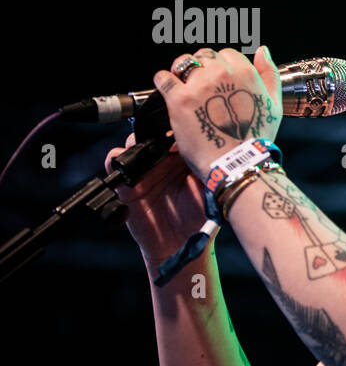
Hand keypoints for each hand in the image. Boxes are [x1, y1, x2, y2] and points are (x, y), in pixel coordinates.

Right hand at [104, 130, 209, 265]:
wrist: (181, 242)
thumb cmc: (200, 215)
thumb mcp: (209, 186)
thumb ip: (206, 164)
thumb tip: (206, 142)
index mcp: (185, 156)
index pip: (179, 131)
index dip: (179, 125)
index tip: (184, 123)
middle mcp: (164, 159)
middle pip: (154, 131)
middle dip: (155, 127)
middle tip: (165, 132)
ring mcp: (144, 170)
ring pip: (134, 142)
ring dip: (137, 140)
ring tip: (147, 147)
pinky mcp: (126, 183)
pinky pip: (114, 162)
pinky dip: (116, 157)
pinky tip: (127, 162)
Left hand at [151, 46, 282, 179]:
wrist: (237, 161)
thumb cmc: (256, 136)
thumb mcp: (274, 104)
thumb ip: (269, 73)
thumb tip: (262, 51)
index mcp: (244, 72)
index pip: (226, 53)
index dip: (222, 65)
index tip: (219, 79)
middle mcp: (221, 74)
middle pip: (204, 56)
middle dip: (202, 67)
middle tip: (202, 85)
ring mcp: (198, 85)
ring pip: (183, 62)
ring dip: (182, 71)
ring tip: (184, 86)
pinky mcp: (179, 99)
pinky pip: (163, 78)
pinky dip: (163, 81)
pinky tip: (169, 90)